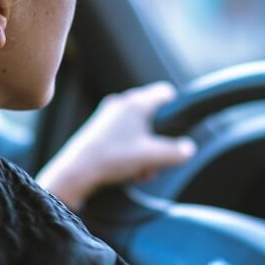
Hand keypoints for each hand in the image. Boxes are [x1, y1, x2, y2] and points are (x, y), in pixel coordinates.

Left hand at [36, 82, 196, 210]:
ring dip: (145, 150)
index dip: (176, 108)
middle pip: (152, 115)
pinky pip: (123, 136)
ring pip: (137, 129)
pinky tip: (129, 172)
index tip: (179, 127)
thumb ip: (176, 152)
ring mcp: (107, 116)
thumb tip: (188, 148)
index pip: (165, 92)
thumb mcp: (153, 157)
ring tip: (142, 172)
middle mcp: (121, 104)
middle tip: (158, 160)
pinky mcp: (98, 130)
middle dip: (158, 140)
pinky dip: (130, 152)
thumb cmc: (114, 158)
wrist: (76, 172)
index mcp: (136, 103)